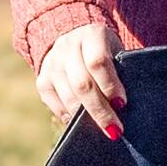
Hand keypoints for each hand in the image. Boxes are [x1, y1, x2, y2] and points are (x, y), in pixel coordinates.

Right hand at [35, 17, 129, 135]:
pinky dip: (68, 116)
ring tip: (103, 129)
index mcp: (92, 35)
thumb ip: (122, 72)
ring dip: (85, 117)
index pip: (98, 62)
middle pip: (82, 84)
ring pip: (68, 96)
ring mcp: (52, 62)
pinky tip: (81, 123)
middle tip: (115, 129)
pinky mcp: (42, 78)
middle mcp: (68, 46)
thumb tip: (124, 107)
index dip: (110, 85)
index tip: (122, 104)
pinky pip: (53, 102)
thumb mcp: (117, 51)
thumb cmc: (107, 51)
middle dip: (100, 110)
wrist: (76, 38)